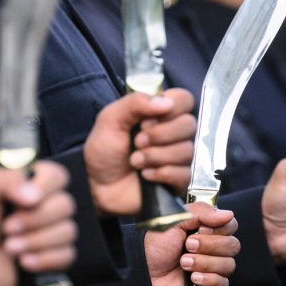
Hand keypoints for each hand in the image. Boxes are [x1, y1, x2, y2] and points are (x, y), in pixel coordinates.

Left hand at [0, 162, 75, 285]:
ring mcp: (52, 232)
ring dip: (35, 242)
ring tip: (9, 248)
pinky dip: (44, 260)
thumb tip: (34, 194)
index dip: (46, 187)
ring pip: (67, 231)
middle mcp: (45, 205)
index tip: (26, 200)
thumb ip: (5, 180)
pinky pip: (67, 255)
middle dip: (34, 220)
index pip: (57, 175)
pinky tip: (23, 262)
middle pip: (65, 205)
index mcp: (30, 184)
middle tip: (7, 228)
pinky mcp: (55, 258)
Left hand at [84, 89, 194, 215]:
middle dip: (159, 135)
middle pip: (188, 124)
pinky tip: (145, 175)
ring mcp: (178, 158)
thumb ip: (135, 102)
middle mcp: (173, 133)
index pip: (184, 99)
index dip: (170, 108)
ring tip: (135, 161)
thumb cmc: (104, 150)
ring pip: (186, 150)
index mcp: (159, 113)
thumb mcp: (110, 119)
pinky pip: (184, 173)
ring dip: (155, 156)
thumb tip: (167, 102)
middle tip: (137, 142)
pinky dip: (161, 173)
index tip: (146, 120)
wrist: (97, 185)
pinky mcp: (179, 180)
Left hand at [144, 202, 238, 285]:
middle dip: (209, 245)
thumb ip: (201, 212)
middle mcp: (212, 248)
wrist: (143, 273)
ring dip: (204, 263)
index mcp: (205, 230)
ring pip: (228, 264)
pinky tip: (192, 278)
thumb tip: (228, 214)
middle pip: (232, 245)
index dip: (218, 228)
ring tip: (184, 263)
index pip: (230, 225)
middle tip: (188, 246)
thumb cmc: (155, 247)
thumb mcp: (175, 220)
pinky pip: (222, 283)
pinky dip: (208, 279)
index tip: (200, 229)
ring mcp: (212, 268)